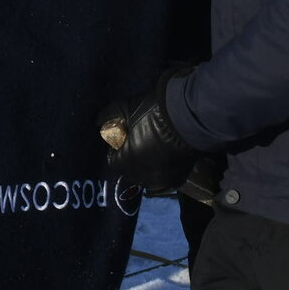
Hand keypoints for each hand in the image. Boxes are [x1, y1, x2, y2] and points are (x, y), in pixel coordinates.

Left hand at [99, 81, 201, 195]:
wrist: (189, 116)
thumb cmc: (151, 113)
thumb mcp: (123, 108)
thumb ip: (107, 117)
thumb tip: (99, 123)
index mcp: (122, 165)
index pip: (113, 157)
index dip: (119, 142)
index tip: (129, 129)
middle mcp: (140, 179)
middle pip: (131, 167)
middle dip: (134, 153)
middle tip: (144, 134)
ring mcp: (161, 182)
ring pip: (149, 172)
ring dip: (150, 160)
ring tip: (158, 141)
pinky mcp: (179, 179)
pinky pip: (166, 173)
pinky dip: (165, 164)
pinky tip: (170, 149)